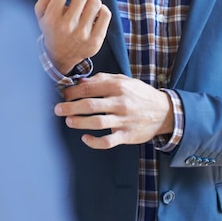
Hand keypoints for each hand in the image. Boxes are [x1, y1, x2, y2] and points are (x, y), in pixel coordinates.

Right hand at [34, 0, 110, 74]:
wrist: (60, 57)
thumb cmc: (52, 29)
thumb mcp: (42, 13)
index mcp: (51, 18)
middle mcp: (66, 26)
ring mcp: (82, 35)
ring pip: (96, 2)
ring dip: (92, 1)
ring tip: (87, 8)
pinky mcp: (95, 41)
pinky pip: (106, 14)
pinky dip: (102, 10)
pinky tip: (96, 14)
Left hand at [54, 73, 173, 148]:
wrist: (164, 112)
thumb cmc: (141, 95)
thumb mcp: (125, 80)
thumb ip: (103, 79)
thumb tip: (81, 81)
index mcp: (118, 87)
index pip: (89, 88)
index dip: (72, 92)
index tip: (64, 94)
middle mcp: (120, 103)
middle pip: (89, 105)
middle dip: (70, 107)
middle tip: (58, 109)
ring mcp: (123, 120)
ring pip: (96, 123)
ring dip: (78, 122)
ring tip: (68, 121)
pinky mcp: (126, 135)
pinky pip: (107, 141)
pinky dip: (93, 141)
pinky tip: (85, 138)